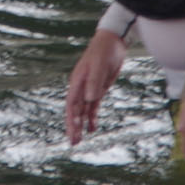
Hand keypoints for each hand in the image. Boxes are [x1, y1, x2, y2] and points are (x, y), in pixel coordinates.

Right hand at [64, 27, 127, 146]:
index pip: (72, 103)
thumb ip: (94, 81)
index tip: (74, 129)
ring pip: (83, 111)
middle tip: (73, 142)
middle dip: (73, 126)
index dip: (72, 117)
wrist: (113, 42)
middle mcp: (81, 87)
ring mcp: (89, 89)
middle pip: (75, 110)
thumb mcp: (99, 65)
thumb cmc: (103, 51)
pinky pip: (93, 107)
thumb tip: (90, 99)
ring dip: (81, 125)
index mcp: (77, 81)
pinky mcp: (99, 89)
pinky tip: (92, 128)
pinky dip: (92, 118)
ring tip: (79, 140)